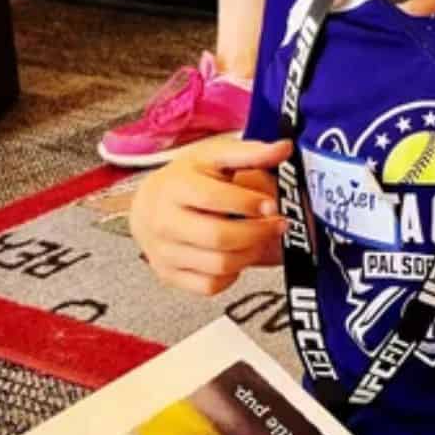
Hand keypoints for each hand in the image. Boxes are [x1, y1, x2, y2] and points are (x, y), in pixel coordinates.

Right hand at [129, 135, 291, 295]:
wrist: (150, 205)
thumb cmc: (187, 179)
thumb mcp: (216, 156)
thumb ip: (252, 153)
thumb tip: (284, 148)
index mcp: (175, 187)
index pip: (214, 199)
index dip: (249, 204)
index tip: (272, 204)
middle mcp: (164, 222)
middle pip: (219, 237)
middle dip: (258, 232)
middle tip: (278, 224)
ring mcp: (164, 252)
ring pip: (219, 265)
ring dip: (250, 252)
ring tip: (260, 237)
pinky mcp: (169, 275)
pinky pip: (210, 286)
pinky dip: (232, 274)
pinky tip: (237, 254)